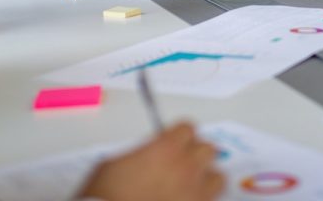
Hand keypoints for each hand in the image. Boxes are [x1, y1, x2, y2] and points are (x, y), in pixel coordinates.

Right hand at [78, 122, 223, 200]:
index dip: (179, 135)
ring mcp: (194, 194)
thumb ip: (137, 155)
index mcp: (166, 149)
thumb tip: (144, 158)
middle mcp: (186, 168)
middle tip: (181, 162)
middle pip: (207, 149)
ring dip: (205, 179)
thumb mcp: (112, 165)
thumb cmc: (106, 196)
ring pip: (216, 178)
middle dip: (195, 153)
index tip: (172, 141)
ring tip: (190, 186)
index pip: (187, 128)